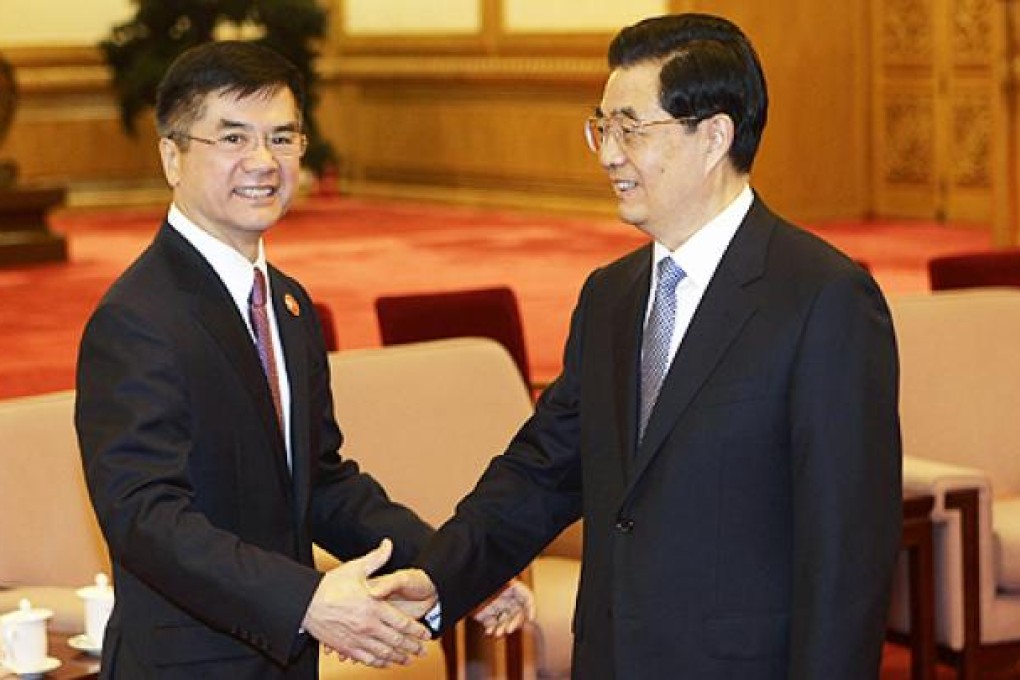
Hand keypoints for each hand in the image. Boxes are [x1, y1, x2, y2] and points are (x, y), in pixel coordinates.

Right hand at [302, 539, 429, 667]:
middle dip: (412, 647)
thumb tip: (389, 544)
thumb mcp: (356, 568)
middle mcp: (368, 625)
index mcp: (374, 607)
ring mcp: (357, 638)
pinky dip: (379, 663)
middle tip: (422, 651)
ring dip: (399, 658)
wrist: (305, 603)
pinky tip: (385, 663)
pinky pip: (367, 659)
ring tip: (408, 659)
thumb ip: (377, 558)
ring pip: (384, 653)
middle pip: (396, 641)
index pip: (402, 623)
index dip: (417, 631)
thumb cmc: (330, 585)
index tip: (426, 634)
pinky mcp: (346, 647)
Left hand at [472, 579, 534, 636]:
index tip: (531, 619)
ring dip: (504, 628)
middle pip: (517, 612)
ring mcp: (495, 607)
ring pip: (506, 621)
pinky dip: (492, 630)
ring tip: (497, 634)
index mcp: (509, 586)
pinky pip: (493, 625)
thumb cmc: (475, 577)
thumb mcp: (494, 580)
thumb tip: (521, 595)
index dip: (531, 608)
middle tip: (508, 629)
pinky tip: (488, 632)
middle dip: (515, 622)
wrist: (461, 585)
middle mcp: (504, 598)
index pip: (526, 597)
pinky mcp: (485, 615)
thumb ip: (505, 584)